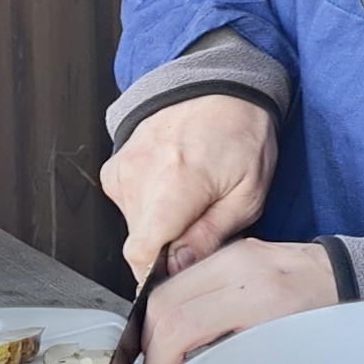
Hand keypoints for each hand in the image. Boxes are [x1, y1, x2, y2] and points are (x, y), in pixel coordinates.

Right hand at [100, 92, 279, 283]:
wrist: (218, 89)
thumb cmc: (240, 135)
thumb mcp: (248, 195)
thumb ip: (211, 236)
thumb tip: (180, 269)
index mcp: (175, 184)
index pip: (141, 254)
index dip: (157, 274)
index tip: (177, 271)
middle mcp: (140, 176)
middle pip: (140, 244)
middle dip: (169, 247)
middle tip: (200, 224)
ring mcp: (123, 170)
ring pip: (134, 227)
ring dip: (160, 226)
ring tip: (190, 199)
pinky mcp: (115, 169)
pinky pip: (127, 207)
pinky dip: (149, 207)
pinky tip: (172, 188)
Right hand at [143, 238, 335, 363]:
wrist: (355, 276)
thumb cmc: (334, 318)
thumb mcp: (288, 351)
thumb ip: (234, 362)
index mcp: (259, 295)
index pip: (178, 325)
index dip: (156, 361)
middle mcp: (241, 265)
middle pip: (162, 301)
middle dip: (148, 344)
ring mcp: (235, 251)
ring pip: (169, 287)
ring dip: (158, 325)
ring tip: (167, 356)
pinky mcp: (233, 249)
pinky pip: (188, 279)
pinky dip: (176, 308)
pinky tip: (185, 331)